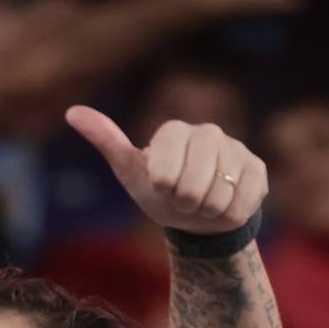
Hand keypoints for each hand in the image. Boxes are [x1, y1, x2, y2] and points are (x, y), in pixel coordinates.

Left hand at [66, 107, 266, 236]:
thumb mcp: (130, 171)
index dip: (164, 189)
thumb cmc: (161, 191)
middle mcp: (208, 132)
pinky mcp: (257, 170)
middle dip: (184, 204)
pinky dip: (228, 215)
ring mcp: (236, 149)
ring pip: (218, 198)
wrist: (199, 214)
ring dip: (206, 211)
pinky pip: (242, 204)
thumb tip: (71, 111)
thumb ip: (106, 140)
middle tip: (182, 199)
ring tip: (202, 202)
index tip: (162, 188)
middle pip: (192, 187)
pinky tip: (223, 205)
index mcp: (174, 131)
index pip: (165, 172)